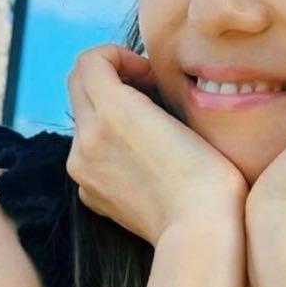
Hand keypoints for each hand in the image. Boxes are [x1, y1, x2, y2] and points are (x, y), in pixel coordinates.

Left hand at [66, 43, 247, 246]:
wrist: (199, 230)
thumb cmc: (207, 173)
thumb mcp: (183, 114)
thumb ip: (147, 89)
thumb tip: (136, 83)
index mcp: (111, 111)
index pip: (91, 60)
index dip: (120, 56)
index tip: (147, 73)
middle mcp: (85, 137)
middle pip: (77, 85)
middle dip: (109, 78)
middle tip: (145, 91)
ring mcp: (81, 168)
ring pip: (82, 119)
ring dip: (107, 111)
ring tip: (147, 127)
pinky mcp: (87, 192)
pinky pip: (87, 153)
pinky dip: (105, 144)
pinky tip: (140, 160)